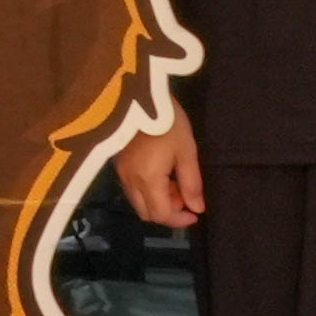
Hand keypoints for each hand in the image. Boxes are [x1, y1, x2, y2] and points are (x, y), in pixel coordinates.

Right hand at [114, 117, 203, 233]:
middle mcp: (130, 181)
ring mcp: (121, 173)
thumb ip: (191, 184)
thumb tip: (197, 209)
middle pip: (147, 214)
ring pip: (138, 203)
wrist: (141, 95)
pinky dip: (148, 191)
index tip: (196, 214)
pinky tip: (160, 174)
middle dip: (168, 212)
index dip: (180, 220)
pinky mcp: (118, 164)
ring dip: (158, 202)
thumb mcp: (186, 152)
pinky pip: (132, 190)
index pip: (161, 214)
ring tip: (174, 183)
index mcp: (148, 180)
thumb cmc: (168, 123)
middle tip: (185, 196)